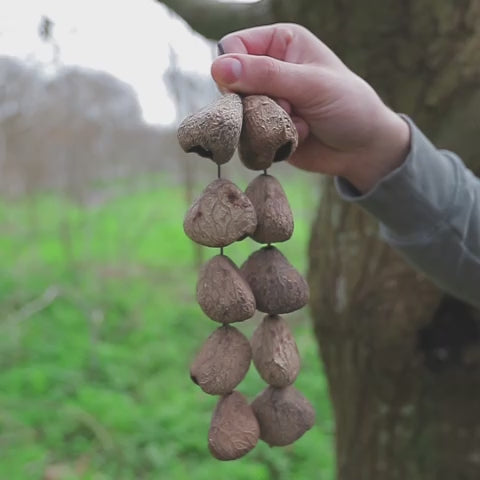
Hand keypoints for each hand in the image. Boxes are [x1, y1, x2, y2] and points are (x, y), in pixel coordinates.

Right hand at [211, 24, 409, 192]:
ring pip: (238, 114)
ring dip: (267, 124)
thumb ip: (266, 75)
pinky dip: (271, 141)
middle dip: (257, 102)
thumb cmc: (348, 106)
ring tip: (299, 123)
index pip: (232, 47)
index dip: (235, 70)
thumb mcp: (310, 84)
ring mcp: (265, 101)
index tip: (254, 89)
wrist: (362, 149)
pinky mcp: (264, 129)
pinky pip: (248, 137)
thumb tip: (218, 68)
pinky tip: (298, 137)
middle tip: (290, 107)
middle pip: (231, 85)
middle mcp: (267, 70)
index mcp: (279, 43)